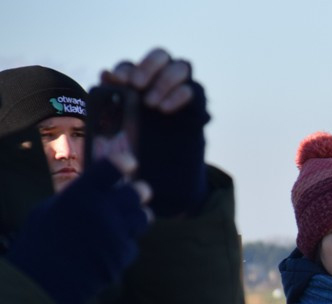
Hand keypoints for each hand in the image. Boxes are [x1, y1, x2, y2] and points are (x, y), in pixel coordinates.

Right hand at [7, 155, 150, 303]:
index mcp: (80, 195)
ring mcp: (115, 237)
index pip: (112, 168)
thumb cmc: (39, 243)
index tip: (130, 162)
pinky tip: (113, 244)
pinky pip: (132, 244)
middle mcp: (102, 213)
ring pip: (142, 218)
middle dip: (139, 190)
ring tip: (131, 215)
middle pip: (137, 192)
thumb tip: (99, 186)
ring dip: (138, 215)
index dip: (124, 162)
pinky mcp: (121, 259)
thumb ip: (77, 197)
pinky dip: (125, 243)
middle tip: (138, 190)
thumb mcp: (50, 210)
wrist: (39, 284)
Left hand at [99, 48, 208, 216]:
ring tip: (152, 104)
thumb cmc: (137, 164)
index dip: (125, 69)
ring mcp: (182, 99)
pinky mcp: (197, 112)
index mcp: (138, 94)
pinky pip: (195, 90)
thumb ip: (109, 110)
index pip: (133, 68)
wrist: (167, 188)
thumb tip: (103, 77)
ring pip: (181, 67)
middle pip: (160, 56)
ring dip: (166, 78)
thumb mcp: (116, 139)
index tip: (118, 81)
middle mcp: (161, 90)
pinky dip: (181, 94)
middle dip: (148, 65)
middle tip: (136, 86)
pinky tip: (165, 110)